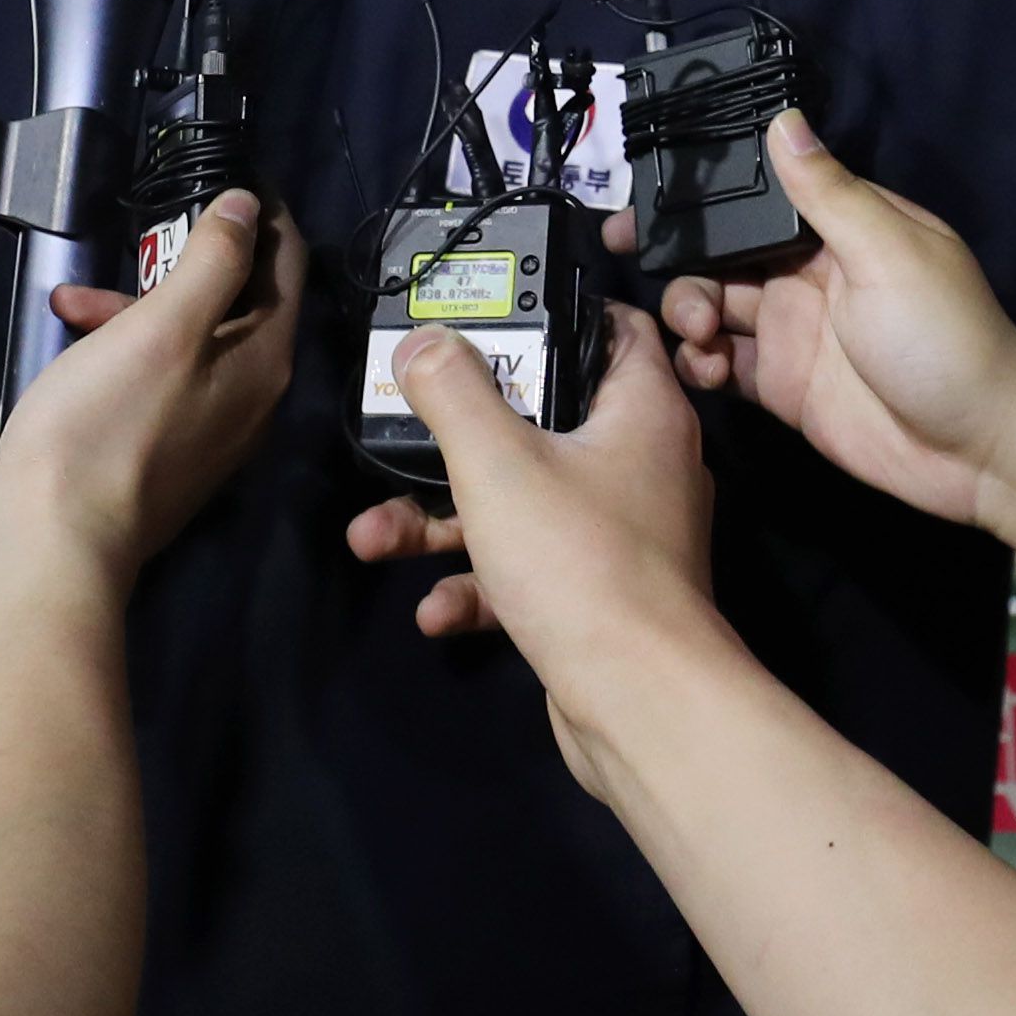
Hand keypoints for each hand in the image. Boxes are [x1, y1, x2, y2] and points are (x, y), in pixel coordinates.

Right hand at [0, 190, 303, 586]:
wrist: (59, 543)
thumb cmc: (108, 424)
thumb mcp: (162, 327)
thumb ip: (212, 262)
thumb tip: (249, 206)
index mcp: (265, 360)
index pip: (288, 267)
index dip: (266, 216)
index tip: (232, 174)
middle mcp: (254, 396)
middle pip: (239, 302)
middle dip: (184, 261)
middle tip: (138, 232)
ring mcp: (212, 429)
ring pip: (191, 340)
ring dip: (137, 306)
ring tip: (71, 300)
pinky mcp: (170, 452)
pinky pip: (163, 378)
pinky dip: (125, 349)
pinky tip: (75, 344)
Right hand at [364, 306, 722, 789]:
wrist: (641, 704)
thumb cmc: (579, 560)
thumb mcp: (497, 462)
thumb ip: (452, 392)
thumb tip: (423, 340)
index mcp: (642, 410)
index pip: (613, 327)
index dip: (552, 311)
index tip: (485, 314)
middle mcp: (642, 464)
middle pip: (544, 420)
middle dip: (458, 434)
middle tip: (402, 424)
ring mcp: (621, 536)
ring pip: (522, 502)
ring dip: (443, 520)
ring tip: (373, 537)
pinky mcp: (599, 597)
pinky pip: (530, 569)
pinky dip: (480, 583)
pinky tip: (435, 611)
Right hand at [652, 114, 1015, 532]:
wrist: (980, 450)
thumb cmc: (946, 337)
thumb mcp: (890, 253)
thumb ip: (829, 193)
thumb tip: (783, 118)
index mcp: (841, 225)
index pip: (758, 194)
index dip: (701, 193)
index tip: (643, 195)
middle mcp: (808, 271)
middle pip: (721, 250)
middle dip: (677, 252)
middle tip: (633, 257)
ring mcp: (791, 330)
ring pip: (711, 303)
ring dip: (687, 308)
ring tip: (698, 329)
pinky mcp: (780, 385)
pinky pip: (720, 363)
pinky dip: (698, 361)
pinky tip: (704, 366)